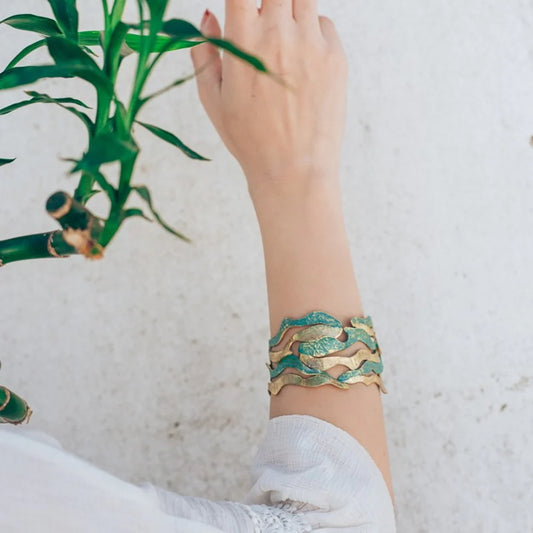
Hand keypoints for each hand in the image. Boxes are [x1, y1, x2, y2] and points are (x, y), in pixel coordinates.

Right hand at [190, 1, 347, 197]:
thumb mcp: (213, 100)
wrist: (294, 170)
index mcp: (244, 40)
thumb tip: (208, 16)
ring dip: (290, 10)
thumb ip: (206, 52)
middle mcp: (279, 33)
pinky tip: (303, 58)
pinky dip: (312, 29)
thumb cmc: (250, 140)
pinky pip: (324, 23)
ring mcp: (312, 44)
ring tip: (283, 39)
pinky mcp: (336, 57)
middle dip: (267, 1)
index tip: (241, 7)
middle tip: (264, 25)